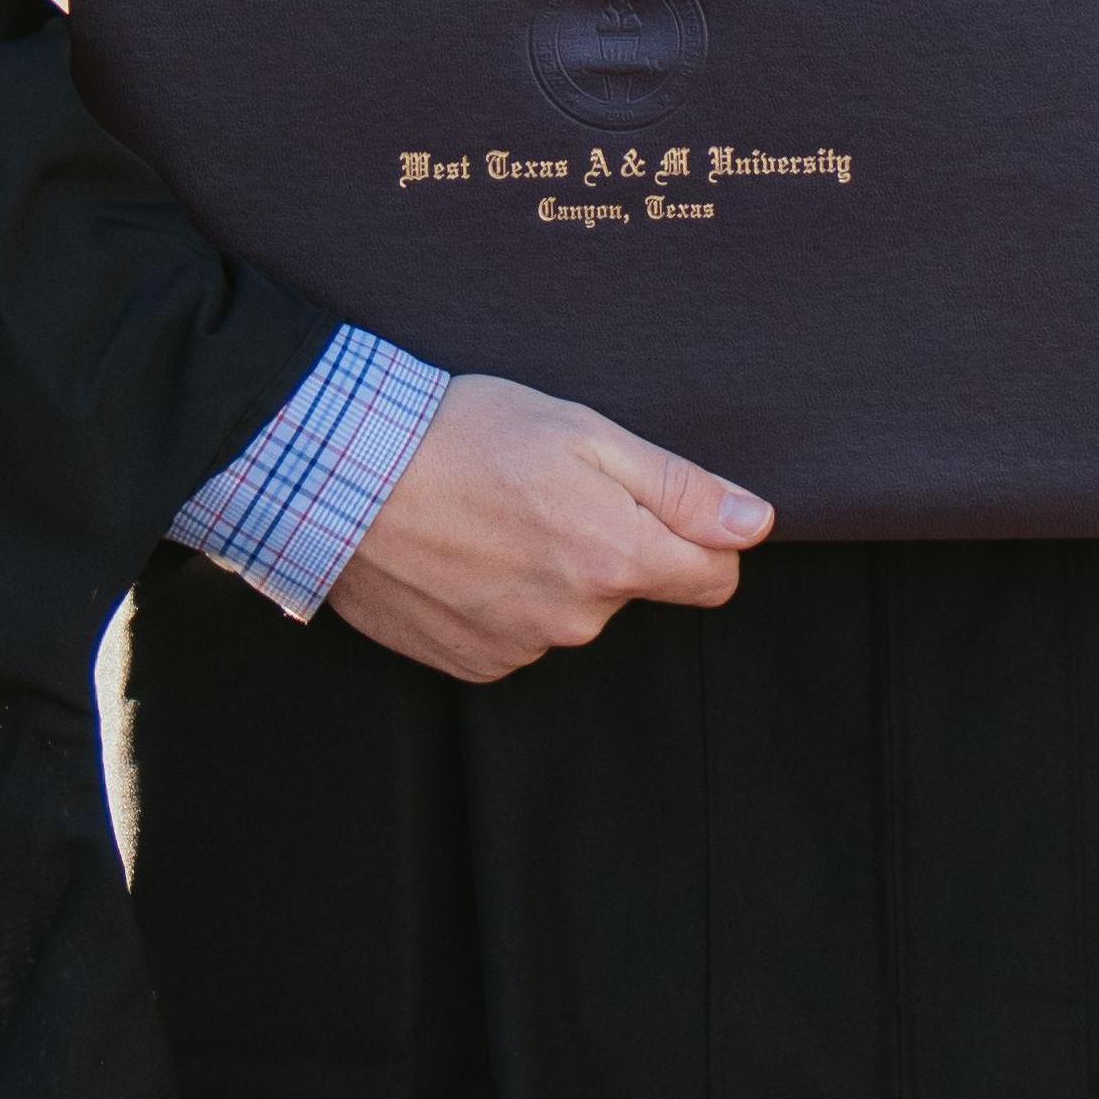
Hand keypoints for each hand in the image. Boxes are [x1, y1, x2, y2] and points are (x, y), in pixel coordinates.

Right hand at [322, 372, 768, 682]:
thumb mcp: (586, 435)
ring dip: (549, 572)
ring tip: (491, 517)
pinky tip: (463, 555)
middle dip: (609, 546)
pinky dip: (501, 600)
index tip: (648, 504)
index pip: (714, 578)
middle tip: (543, 491)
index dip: (693, 536)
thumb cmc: (465, 438)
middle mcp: (577, 620)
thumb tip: (755, 525)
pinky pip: (516, 635)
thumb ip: (680, 488)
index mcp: (618, 560)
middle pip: (633, 590)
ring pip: (571, 613)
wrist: (344, 476)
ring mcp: (521, 648)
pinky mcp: (471, 662)